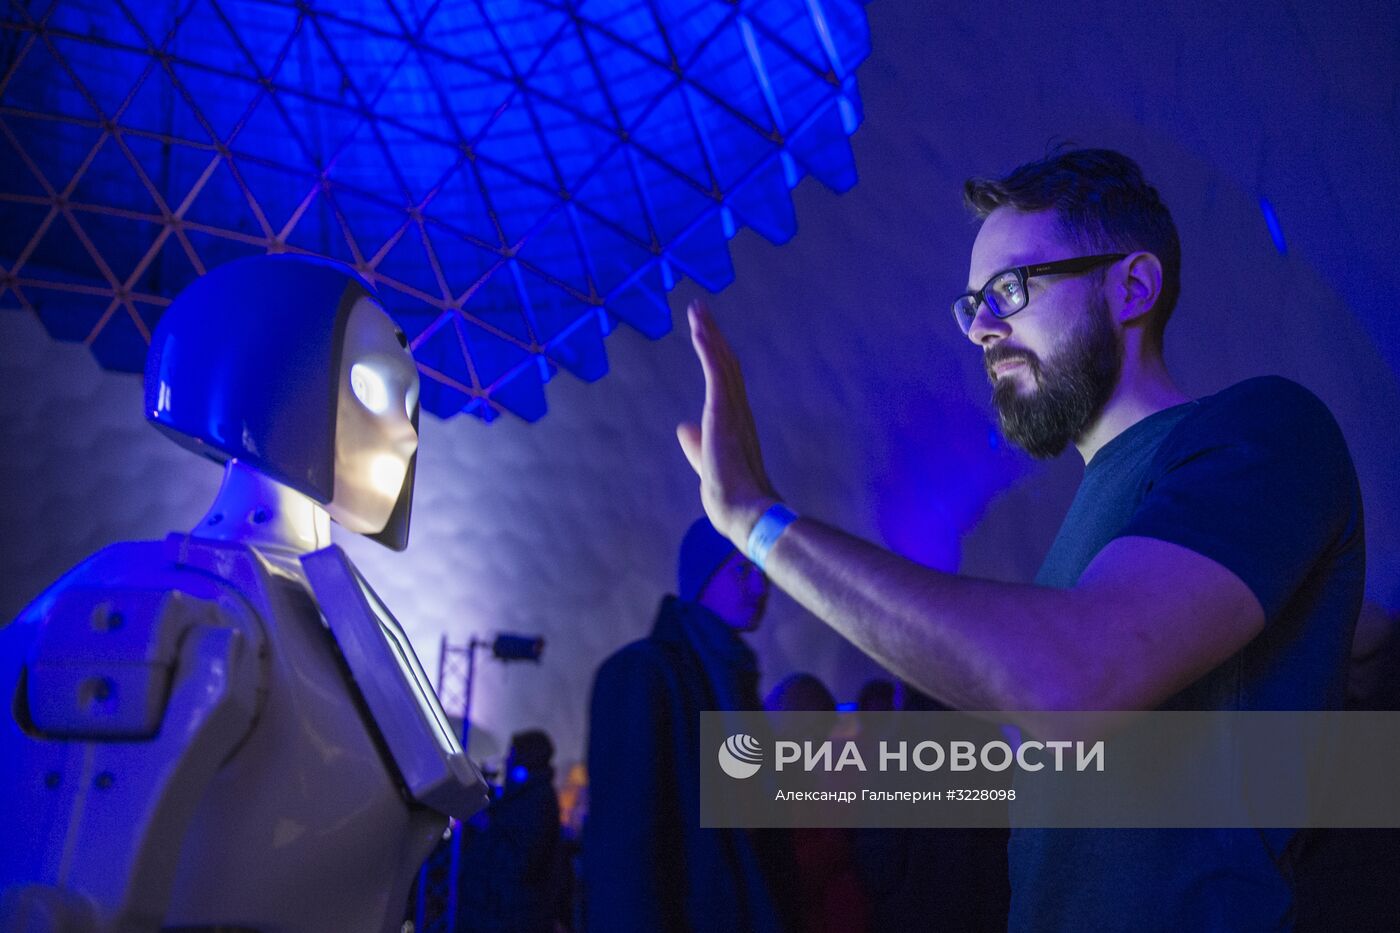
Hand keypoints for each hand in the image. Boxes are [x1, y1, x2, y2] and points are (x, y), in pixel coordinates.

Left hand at [676, 299, 780, 544]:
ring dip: (710, 334)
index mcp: (736, 422)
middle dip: (713, 336)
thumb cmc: (729, 496)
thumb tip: (682, 428)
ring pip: (722, 363)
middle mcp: (739, 410)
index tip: (707, 335)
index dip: (717, 356)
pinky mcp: (723, 411)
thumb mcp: (704, 463)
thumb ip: (695, 444)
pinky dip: (709, 349)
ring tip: (697, 311)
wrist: (743, 511)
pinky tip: (700, 331)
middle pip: (726, 364)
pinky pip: (716, 373)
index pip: (725, 382)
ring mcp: (733, 410)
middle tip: (701, 311)